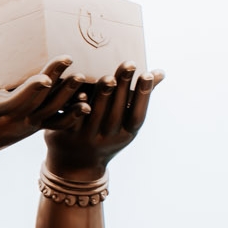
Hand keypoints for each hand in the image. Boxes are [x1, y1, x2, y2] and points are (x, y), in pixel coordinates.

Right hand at [0, 58, 85, 171]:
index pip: (19, 99)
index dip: (33, 88)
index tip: (47, 76)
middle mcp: (16, 121)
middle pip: (41, 100)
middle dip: (56, 81)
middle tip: (69, 59)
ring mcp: (27, 126)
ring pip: (53, 111)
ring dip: (69, 95)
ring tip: (82, 78)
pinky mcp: (33, 128)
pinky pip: (56, 123)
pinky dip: (72, 115)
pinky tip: (86, 103)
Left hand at [44, 63, 162, 176]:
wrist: (76, 162)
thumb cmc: (107, 134)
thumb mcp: (125, 122)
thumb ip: (139, 96)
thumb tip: (160, 72)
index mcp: (125, 134)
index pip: (137, 115)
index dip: (143, 95)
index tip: (146, 74)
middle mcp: (108, 137)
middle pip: (117, 111)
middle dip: (124, 87)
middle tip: (129, 65)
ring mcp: (87, 137)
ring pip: (97, 114)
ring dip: (103, 95)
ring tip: (109, 76)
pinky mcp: (67, 134)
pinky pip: (74, 119)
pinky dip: (78, 105)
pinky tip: (81, 90)